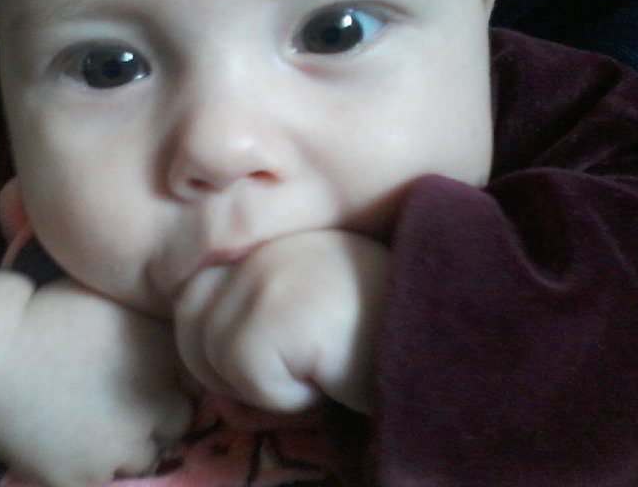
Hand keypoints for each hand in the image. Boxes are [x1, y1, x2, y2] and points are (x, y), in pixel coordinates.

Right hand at [0, 278, 193, 486]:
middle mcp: (156, 404)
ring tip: (95, 423)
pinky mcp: (89, 477)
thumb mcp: (112, 302)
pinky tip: (69, 440)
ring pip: (145, 457)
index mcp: (164, 358)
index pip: (196, 382)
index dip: (174, 380)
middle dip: (159, 415)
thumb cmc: (47, 314)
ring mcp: (124, 446)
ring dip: (130, 445)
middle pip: (179, 422)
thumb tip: (176, 332)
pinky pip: (105, 477)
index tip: (152, 376)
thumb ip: (151, 324)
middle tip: (122, 402)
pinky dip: (93, 465)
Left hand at [174, 230, 387, 413]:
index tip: (277, 353)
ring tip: (318, 365)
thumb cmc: (380, 341)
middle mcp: (261, 245)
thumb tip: (213, 395)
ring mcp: (268, 271)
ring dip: (258, 383)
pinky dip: (284, 396)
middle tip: (299, 365)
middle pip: (187, 323)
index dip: (221, 341)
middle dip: (229, 366)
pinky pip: (243, 374)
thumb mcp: (305, 331)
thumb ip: (249, 339)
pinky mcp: (279, 307)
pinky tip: (330, 374)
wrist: (450, 342)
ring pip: (205, 352)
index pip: (193, 295)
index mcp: (265, 241)